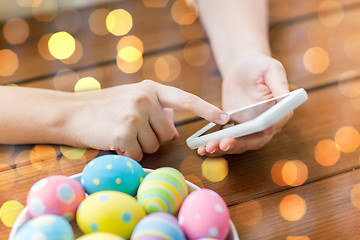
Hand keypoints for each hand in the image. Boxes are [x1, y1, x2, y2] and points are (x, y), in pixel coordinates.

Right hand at [66, 80, 229, 160]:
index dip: (207, 110)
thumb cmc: (104, 108)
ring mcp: (135, 115)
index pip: (185, 100)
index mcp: (151, 90)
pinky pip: (138, 155)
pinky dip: (127, 154)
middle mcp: (146, 99)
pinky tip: (113, 142)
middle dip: (151, 138)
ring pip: (154, 146)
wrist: (71, 112)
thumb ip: (156, 110)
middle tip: (129, 129)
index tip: (225, 119)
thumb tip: (175, 125)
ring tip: (119, 133)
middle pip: (166, 134)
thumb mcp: (132, 99)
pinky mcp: (124, 132)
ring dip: (138, 147)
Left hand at [197, 54, 291, 155]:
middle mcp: (268, 125)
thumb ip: (279, 83)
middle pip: (254, 140)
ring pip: (239, 144)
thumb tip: (286, 98)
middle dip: (238, 144)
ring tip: (207, 148)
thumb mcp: (271, 69)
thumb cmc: (259, 66)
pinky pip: (227, 140)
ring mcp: (250, 129)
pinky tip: (202, 148)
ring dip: (224, 148)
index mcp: (280, 112)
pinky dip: (216, 145)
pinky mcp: (236, 129)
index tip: (246, 132)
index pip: (272, 125)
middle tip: (222, 144)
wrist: (241, 69)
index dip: (259, 131)